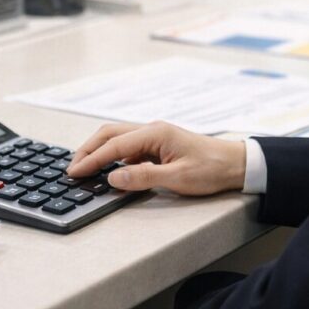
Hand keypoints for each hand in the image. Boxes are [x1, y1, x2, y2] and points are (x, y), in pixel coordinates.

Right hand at [67, 121, 246, 195]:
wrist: (236, 164)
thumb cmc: (211, 170)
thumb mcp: (178, 178)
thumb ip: (143, 177)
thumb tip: (113, 178)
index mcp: (155, 133)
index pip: (114, 146)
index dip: (92, 159)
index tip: (74, 172)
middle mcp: (152, 129)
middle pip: (110, 134)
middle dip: (88, 149)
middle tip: (72, 168)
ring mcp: (155, 135)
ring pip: (118, 138)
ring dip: (99, 150)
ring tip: (84, 167)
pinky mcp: (158, 144)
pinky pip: (129, 147)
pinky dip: (113, 155)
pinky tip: (108, 169)